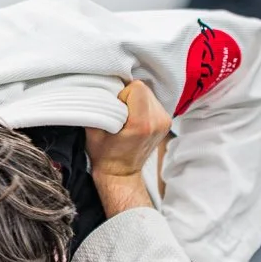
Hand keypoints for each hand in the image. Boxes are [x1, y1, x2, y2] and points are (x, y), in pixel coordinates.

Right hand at [87, 81, 170, 215]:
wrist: (120, 174)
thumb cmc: (105, 155)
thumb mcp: (93, 132)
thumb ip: (98, 108)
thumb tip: (99, 89)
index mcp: (143, 124)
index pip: (137, 87)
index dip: (122, 94)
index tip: (116, 109)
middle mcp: (158, 122)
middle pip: (144, 88)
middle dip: (129, 96)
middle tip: (120, 114)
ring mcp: (165, 122)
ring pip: (149, 93)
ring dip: (136, 100)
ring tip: (127, 118)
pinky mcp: (166, 121)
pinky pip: (153, 101)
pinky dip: (142, 105)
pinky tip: (135, 119)